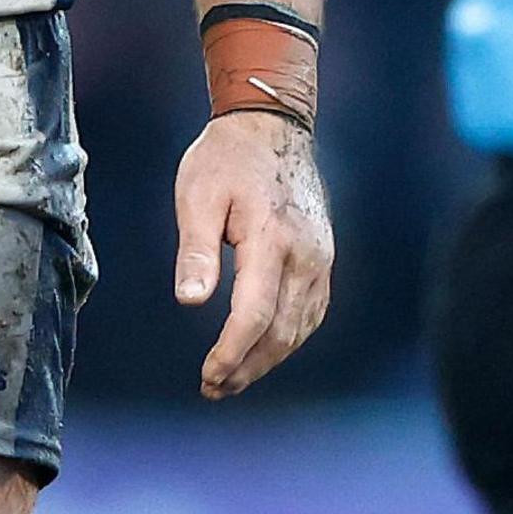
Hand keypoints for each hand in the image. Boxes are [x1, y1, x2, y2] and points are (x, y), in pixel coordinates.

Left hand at [174, 110, 333, 398]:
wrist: (271, 125)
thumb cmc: (226, 159)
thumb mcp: (197, 195)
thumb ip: (196, 249)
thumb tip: (190, 301)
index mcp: (271, 239)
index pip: (255, 314)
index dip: (232, 352)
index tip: (208, 376)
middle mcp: (306, 254)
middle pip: (282, 331)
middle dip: (247, 366)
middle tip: (213, 388)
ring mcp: (321, 257)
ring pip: (301, 327)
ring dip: (268, 359)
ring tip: (232, 379)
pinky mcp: (323, 256)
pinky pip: (312, 311)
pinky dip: (288, 338)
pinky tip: (264, 350)